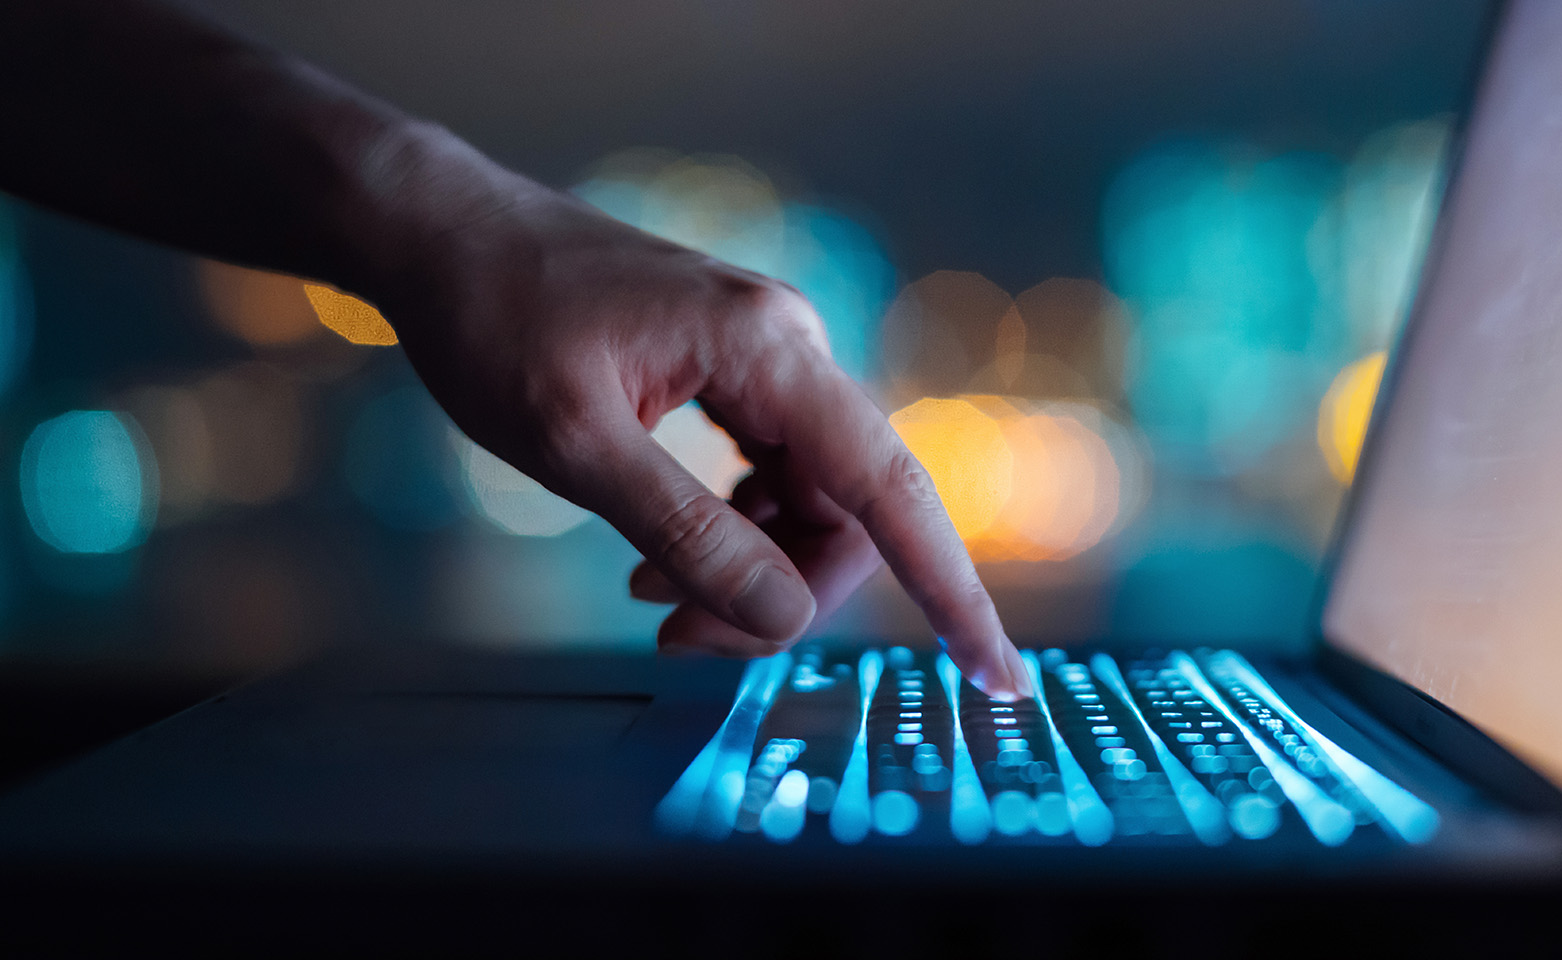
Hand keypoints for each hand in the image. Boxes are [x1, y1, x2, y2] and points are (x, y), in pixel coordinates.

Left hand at [362, 144, 1033, 699]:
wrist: (441, 233)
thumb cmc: (494, 318)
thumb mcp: (576, 445)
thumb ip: (687, 532)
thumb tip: (784, 614)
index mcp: (769, 351)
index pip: (891, 490)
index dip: (951, 591)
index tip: (995, 673)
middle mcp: (788, 347)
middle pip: (846, 508)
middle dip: (783, 591)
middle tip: (683, 639)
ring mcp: (763, 357)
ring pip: (806, 498)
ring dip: (749, 566)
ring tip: (652, 595)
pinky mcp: (733, 370)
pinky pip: (768, 472)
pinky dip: (728, 529)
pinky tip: (659, 556)